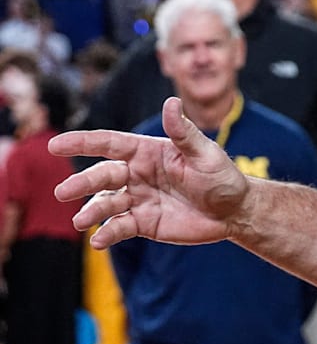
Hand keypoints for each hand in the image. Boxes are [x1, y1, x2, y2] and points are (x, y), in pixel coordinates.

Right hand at [50, 97, 249, 248]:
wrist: (234, 211)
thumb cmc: (222, 176)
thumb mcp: (205, 154)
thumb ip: (184, 133)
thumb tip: (171, 102)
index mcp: (148, 151)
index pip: (110, 144)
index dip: (82, 143)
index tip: (56, 144)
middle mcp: (137, 174)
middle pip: (103, 175)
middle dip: (83, 182)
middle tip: (62, 192)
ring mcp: (138, 199)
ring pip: (106, 203)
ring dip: (92, 211)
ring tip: (81, 221)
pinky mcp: (142, 223)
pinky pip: (118, 227)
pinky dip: (106, 234)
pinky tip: (98, 241)